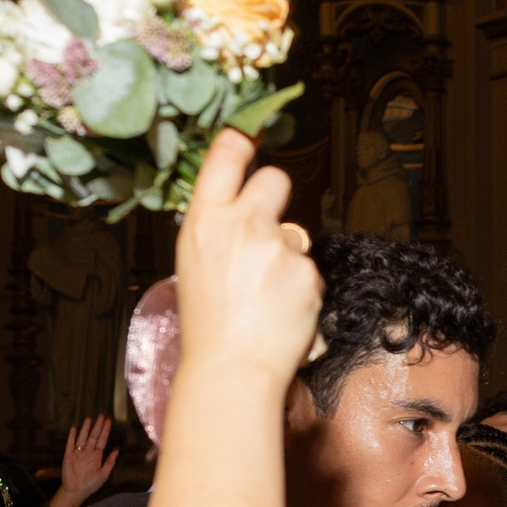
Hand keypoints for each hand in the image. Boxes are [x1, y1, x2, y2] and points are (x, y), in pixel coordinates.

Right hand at [56, 415, 119, 506]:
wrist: (76, 492)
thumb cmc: (90, 485)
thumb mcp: (104, 474)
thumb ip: (110, 462)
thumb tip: (117, 450)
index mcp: (96, 456)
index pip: (102, 440)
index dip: (105, 431)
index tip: (109, 421)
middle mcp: (87, 453)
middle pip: (93, 436)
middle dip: (98, 426)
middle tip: (101, 415)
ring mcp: (78, 453)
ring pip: (82, 437)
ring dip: (85, 428)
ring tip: (89, 418)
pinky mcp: (68, 456)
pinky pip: (70, 444)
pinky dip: (72, 436)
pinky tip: (74, 428)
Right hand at [174, 130, 324, 392]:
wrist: (232, 369)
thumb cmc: (209, 324)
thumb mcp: (195, 262)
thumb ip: (218, 228)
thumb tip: (240, 209)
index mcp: (205, 221)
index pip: (227, 156)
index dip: (242, 141)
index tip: (250, 137)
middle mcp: (243, 225)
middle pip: (275, 179)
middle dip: (277, 194)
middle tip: (267, 225)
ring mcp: (280, 249)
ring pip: (296, 235)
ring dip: (287, 257)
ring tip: (265, 295)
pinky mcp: (308, 273)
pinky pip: (310, 270)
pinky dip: (301, 289)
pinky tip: (282, 311)